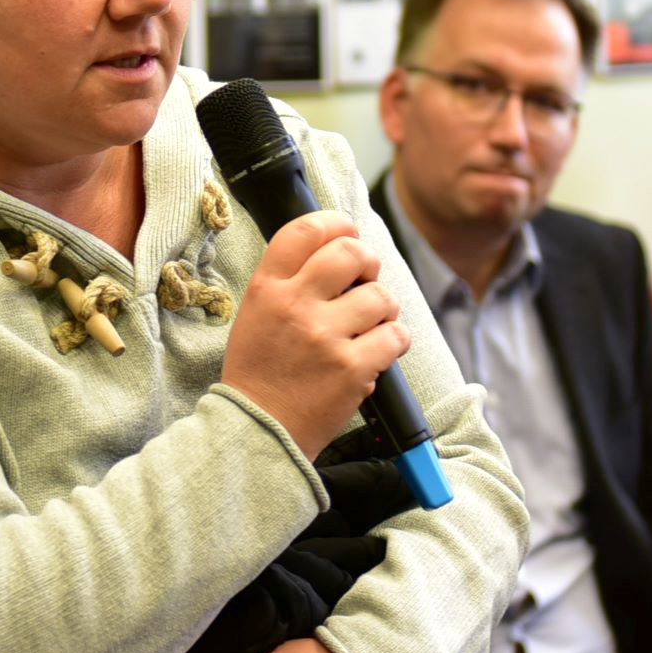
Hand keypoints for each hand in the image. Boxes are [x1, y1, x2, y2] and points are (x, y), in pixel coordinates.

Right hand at [219, 212, 410, 461]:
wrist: (259, 429)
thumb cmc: (260, 372)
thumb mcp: (255, 314)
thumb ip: (288, 281)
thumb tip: (337, 249)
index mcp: (267, 289)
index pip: (304, 230)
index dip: (335, 223)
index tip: (347, 231)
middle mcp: (295, 305)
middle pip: (351, 252)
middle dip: (368, 261)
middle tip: (366, 279)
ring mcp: (325, 337)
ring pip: (380, 296)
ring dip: (384, 308)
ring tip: (370, 325)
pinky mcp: (352, 368)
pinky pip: (395, 335)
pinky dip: (395, 341)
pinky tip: (380, 350)